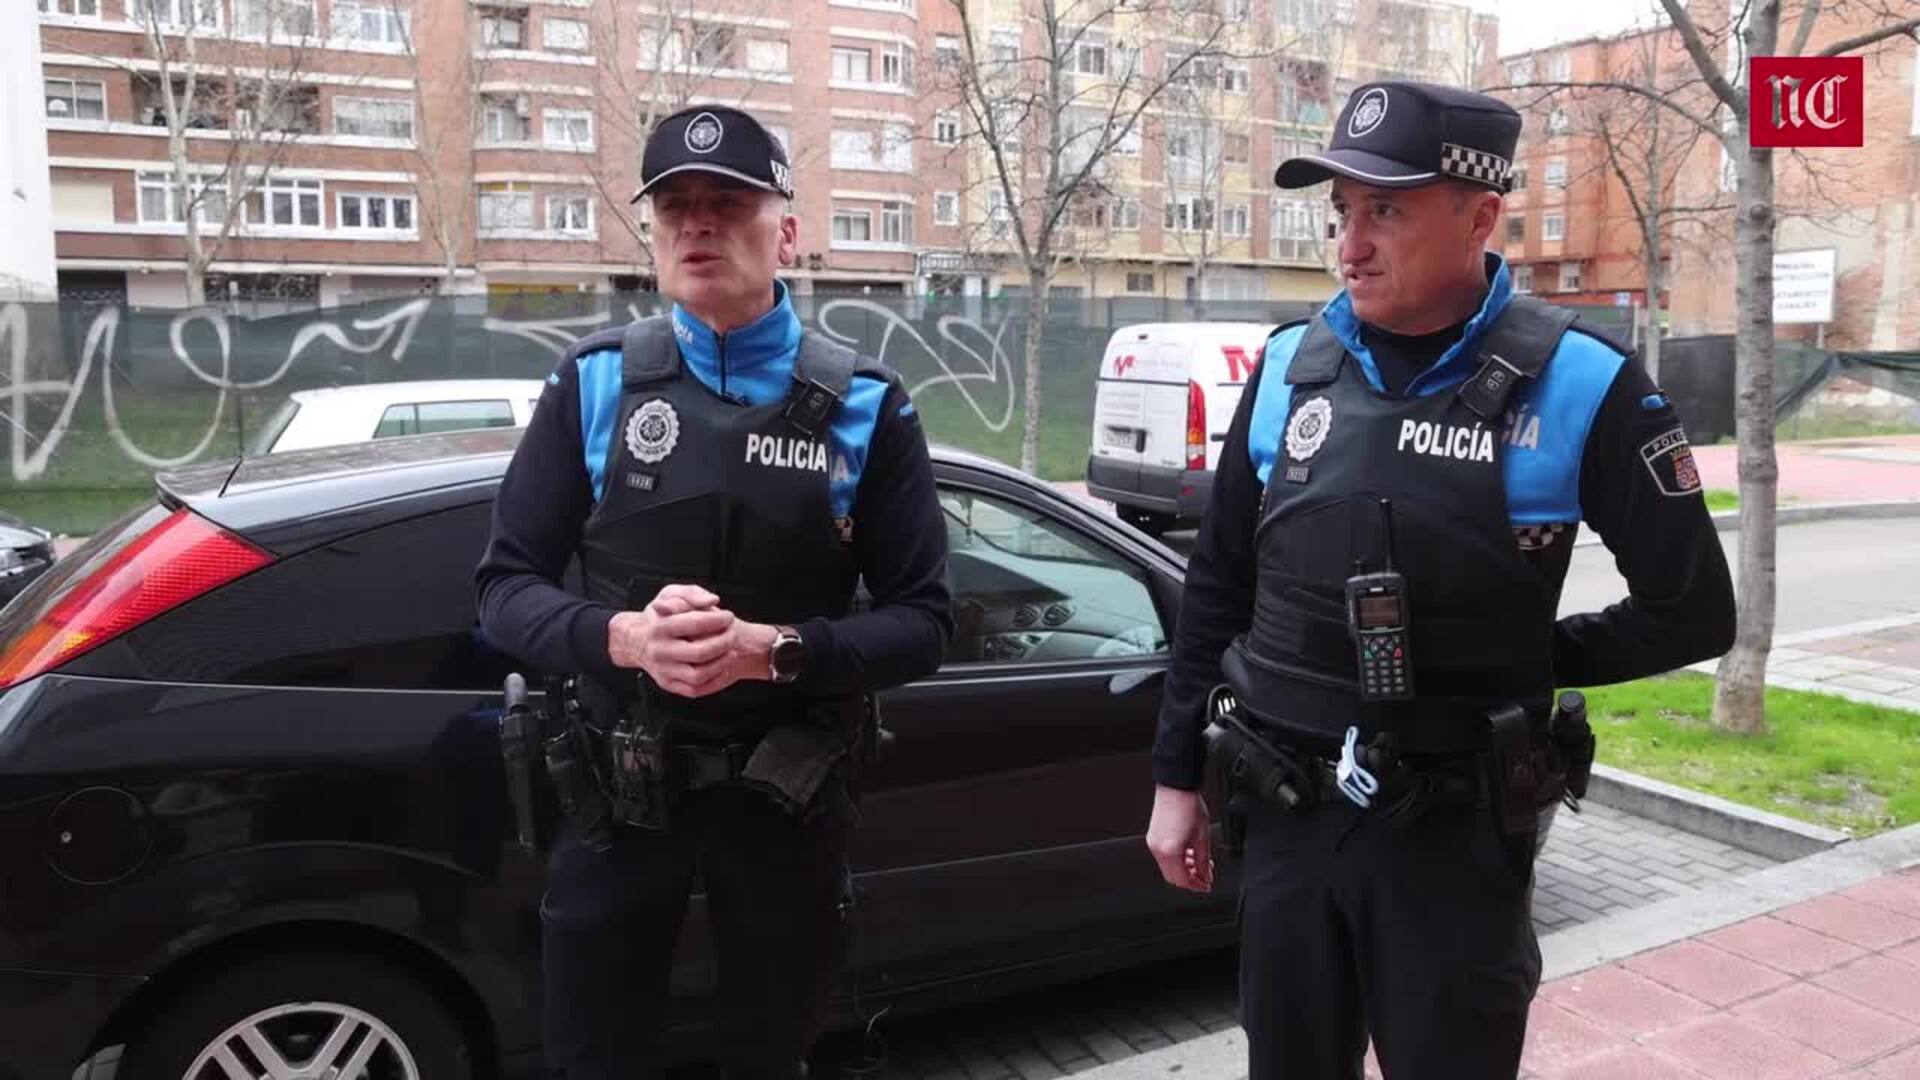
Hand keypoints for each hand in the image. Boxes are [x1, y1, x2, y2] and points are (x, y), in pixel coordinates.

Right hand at [608, 584, 729, 691]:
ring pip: (698, 675)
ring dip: (721, 664)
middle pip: (699, 652)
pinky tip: (723, 667)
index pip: (695, 623)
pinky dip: (714, 681)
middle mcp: (659, 651)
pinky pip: (695, 689)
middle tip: (733, 634)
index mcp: (660, 627)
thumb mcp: (670, 595)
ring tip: (731, 652)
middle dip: (723, 643)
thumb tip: (712, 600)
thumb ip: (692, 594)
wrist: (635, 641)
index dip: (718, 620)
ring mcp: (663, 670)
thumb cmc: (660, 617)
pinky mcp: (668, 684)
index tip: (728, 617)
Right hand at [1146, 785, 1214, 892]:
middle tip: (1204, 876)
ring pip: (1168, 868)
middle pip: (1173, 877)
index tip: (1206, 885)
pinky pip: (1164, 857)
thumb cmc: (1188, 806)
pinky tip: (1187, 854)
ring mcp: (1154, 843)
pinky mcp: (1153, 837)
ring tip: (1198, 863)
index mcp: (1170, 852)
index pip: (1183, 880)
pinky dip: (1176, 860)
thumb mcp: (1202, 837)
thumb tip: (1205, 875)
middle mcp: (1158, 849)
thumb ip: (1203, 861)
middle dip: (1190, 879)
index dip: (1197, 885)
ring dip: (1184, 869)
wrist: (1176, 787)